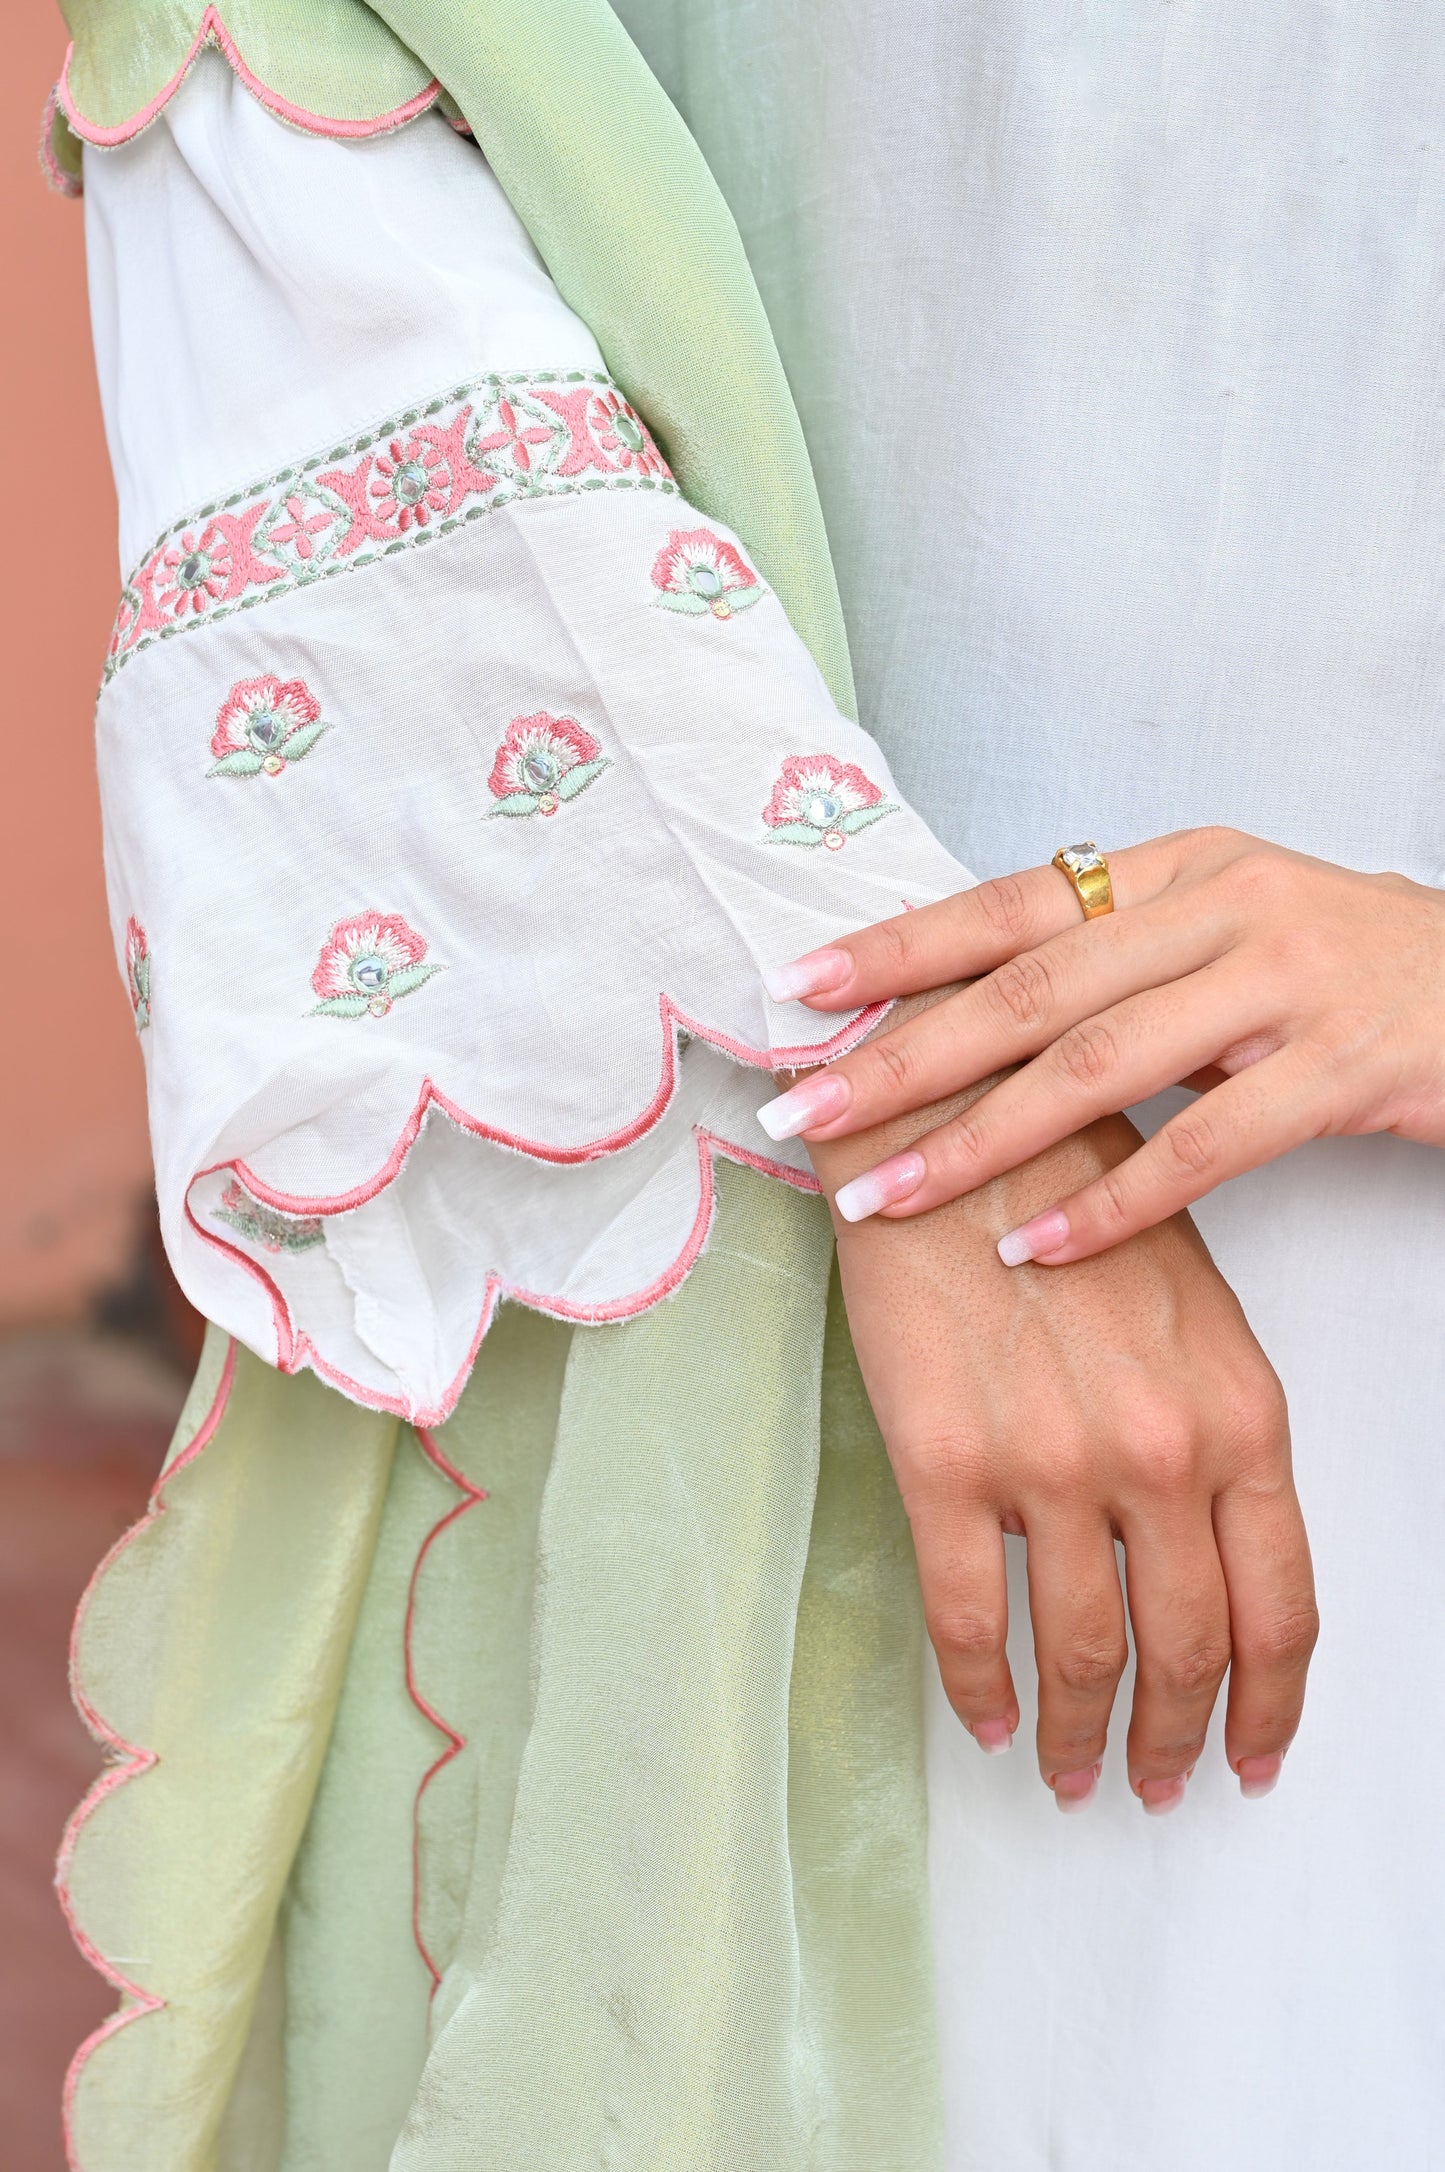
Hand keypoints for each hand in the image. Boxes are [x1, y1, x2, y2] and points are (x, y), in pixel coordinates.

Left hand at [758, 826, 1444, 1261]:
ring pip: (1099, 1065)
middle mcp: (1224, 906)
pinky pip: (1204, 1148)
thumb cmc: (1347, 967)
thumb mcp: (1227, 928)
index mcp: (1181, 867)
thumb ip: (1112, 959)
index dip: (900, 946)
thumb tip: (961, 1008)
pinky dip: (1108, 1203)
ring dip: (980, 1140)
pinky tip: (1035, 1249)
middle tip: (805, 1108)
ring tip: (888, 1194)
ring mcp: (1286, 983)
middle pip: (1032, 985)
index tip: (800, 987)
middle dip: (906, 1055)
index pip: (1011, 903)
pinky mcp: (1341, 1067)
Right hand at [805, 1051, 1317, 1812]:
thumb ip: (1213, 1436)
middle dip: (1178, 1737)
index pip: (1279, 1607)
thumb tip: (1201, 1557)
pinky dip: (980, 1688)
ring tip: (1070, 1770)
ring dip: (1080, 1733)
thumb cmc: (1066, 1195)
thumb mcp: (1191, 1308)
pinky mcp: (944, 1464)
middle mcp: (1161, 1452)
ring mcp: (1051, 1465)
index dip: (1270, 1706)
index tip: (1254, 1754)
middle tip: (1159, 1780)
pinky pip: (968, 1619)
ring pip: (1083, 1650)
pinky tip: (986, 1717)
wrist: (943, 1125)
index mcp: (1240, 1413)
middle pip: (1189, 1650)